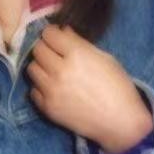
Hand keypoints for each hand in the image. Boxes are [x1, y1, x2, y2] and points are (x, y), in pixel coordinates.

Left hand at [26, 24, 153, 153]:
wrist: (121, 122)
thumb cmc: (118, 86)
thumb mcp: (104, 57)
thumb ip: (79, 43)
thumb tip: (63, 31)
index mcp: (76, 54)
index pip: (49, 34)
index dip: (52, 33)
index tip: (56, 37)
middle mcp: (60, 70)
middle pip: (37, 49)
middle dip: (45, 47)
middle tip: (54, 53)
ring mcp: (52, 90)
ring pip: (32, 68)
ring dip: (41, 66)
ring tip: (52, 70)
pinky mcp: (48, 108)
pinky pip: (33, 91)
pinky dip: (41, 87)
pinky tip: (53, 88)